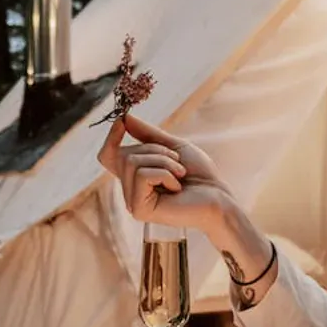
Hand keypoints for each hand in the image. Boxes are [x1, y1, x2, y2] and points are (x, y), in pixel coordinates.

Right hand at [97, 115, 232, 231]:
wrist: (218, 197)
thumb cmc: (199, 175)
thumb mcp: (173, 147)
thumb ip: (148, 135)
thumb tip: (125, 117)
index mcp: (135, 176)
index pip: (108, 156)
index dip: (111, 137)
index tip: (122, 121)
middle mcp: (130, 190)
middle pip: (124, 155)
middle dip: (155, 151)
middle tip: (178, 164)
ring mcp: (133, 201)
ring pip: (132, 163)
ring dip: (163, 162)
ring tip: (179, 175)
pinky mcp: (139, 210)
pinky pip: (142, 175)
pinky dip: (164, 174)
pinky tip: (177, 188)